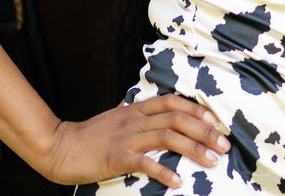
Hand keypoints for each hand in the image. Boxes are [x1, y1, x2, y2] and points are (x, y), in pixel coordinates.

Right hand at [46, 94, 231, 187]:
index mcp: (136, 109)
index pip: (173, 102)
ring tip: (212, 161)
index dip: (197, 110)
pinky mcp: (117, 157)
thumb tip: (153, 109)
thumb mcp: (116, 117)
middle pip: (178, 119)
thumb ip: (136, 113)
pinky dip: (164, 172)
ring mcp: (127, 138)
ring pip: (168, 137)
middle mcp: (135, 120)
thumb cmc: (89, 135)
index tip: (216, 121)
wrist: (60, 146)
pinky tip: (177, 182)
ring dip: (194, 149)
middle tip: (224, 145)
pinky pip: (145, 163)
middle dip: (205, 131)